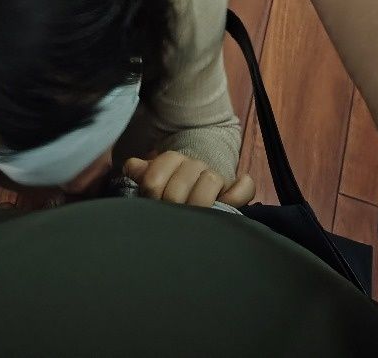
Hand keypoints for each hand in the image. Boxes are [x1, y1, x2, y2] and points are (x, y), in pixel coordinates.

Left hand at [124, 151, 254, 207]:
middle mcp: (195, 164)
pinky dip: (237, 195)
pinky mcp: (236, 188)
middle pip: (182, 184)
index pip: (155, 179)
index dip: (150, 195)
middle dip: (173, 204)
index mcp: (171, 159)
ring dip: (200, 201)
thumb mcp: (152, 177)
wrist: (197, 178)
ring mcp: (216, 175)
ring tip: (194, 217)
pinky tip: (227, 204)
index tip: (152, 204)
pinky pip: (244, 187)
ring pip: (212, 179)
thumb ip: (139, 172)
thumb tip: (133, 168)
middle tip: (172, 217)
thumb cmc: (170, 185)